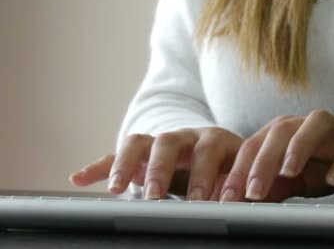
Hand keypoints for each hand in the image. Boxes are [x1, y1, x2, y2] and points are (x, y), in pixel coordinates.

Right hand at [70, 127, 242, 199]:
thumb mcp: (242, 178)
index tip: (205, 200)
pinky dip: (99, 166)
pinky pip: (118, 155)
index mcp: (215, 140)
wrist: (226, 153)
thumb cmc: (235, 170)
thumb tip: (244, 207)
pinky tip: (78, 179)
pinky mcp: (144, 154)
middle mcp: (187, 136)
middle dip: (161, 169)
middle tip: (156, 195)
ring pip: (140, 143)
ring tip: (115, 187)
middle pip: (170, 141)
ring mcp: (163, 142)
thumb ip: (240, 189)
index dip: (206, 174)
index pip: (209, 149)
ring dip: (126, 164)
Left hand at [219, 110, 333, 201]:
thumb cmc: (328, 160)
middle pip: (280, 130)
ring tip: (289, 173)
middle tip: (252, 191)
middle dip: (263, 161)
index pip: (255, 145)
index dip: (239, 171)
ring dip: (300, 146)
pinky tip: (333, 179)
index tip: (228, 198)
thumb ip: (271, 186)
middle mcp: (306, 124)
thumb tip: (240, 202)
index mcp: (285, 132)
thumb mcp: (295, 178)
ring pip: (316, 124)